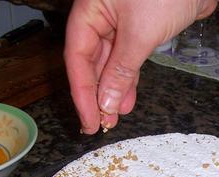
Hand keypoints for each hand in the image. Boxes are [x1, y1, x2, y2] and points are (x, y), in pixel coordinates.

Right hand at [64, 0, 217, 133]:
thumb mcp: (140, 34)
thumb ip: (121, 70)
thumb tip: (106, 103)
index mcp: (90, 11)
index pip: (76, 57)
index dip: (82, 93)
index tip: (89, 121)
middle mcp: (101, 17)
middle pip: (91, 62)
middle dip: (98, 95)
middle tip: (102, 124)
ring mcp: (121, 23)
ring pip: (111, 62)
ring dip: (113, 90)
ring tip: (115, 117)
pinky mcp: (141, 29)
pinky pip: (129, 58)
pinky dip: (128, 78)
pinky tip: (128, 99)